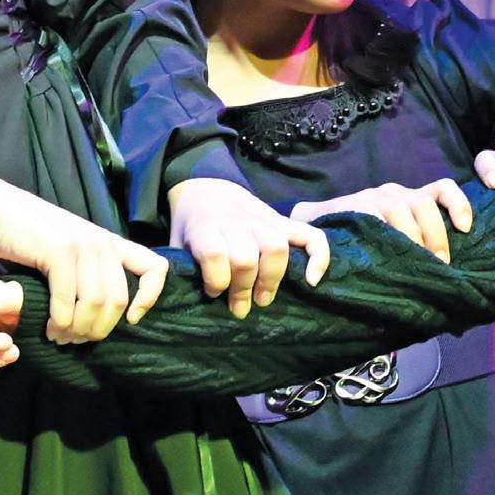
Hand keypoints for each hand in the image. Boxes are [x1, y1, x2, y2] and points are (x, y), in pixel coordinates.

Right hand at [0, 168, 169, 344]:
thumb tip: (99, 316)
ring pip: (95, 302)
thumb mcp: (71, 252)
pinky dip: (60, 319)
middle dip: (99, 329)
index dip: (150, 298)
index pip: (156, 268)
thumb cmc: (30, 238)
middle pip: (119, 300)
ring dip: (78, 328)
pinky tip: (50, 327)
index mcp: (112, 243)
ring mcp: (82, 245)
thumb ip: (90, 274)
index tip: (131, 319)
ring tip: (61, 337)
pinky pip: (68, 297)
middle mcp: (103, 243)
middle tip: (78, 340)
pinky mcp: (59, 251)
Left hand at [168, 176, 330, 317]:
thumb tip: (185, 301)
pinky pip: (311, 235)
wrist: (206, 187)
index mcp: (206, 227)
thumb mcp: (176, 242)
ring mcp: (263, 220)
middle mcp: (236, 222)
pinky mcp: (283, 221)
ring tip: (263, 297)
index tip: (212, 292)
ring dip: (272, 279)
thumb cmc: (192, 225)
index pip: (215, 254)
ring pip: (276, 248)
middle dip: (243, 289)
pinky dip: (318, 257)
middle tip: (239, 307)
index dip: (215, 281)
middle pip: (246, 258)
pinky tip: (311, 279)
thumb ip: (182, 267)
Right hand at [297, 178, 475, 262]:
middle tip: (437, 264)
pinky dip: (384, 235)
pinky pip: (373, 217)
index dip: (458, 205)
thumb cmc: (361, 240)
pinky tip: (385, 254)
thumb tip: (444, 274)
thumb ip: (416, 245)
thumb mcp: (393, 236)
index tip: (465, 228)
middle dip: (436, 235)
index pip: (442, 189)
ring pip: (401, 210)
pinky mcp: (351, 206)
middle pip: (425, 204)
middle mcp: (393, 193)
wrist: (311, 227)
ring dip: (412, 240)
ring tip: (413, 265)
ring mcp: (371, 198)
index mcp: (409, 198)